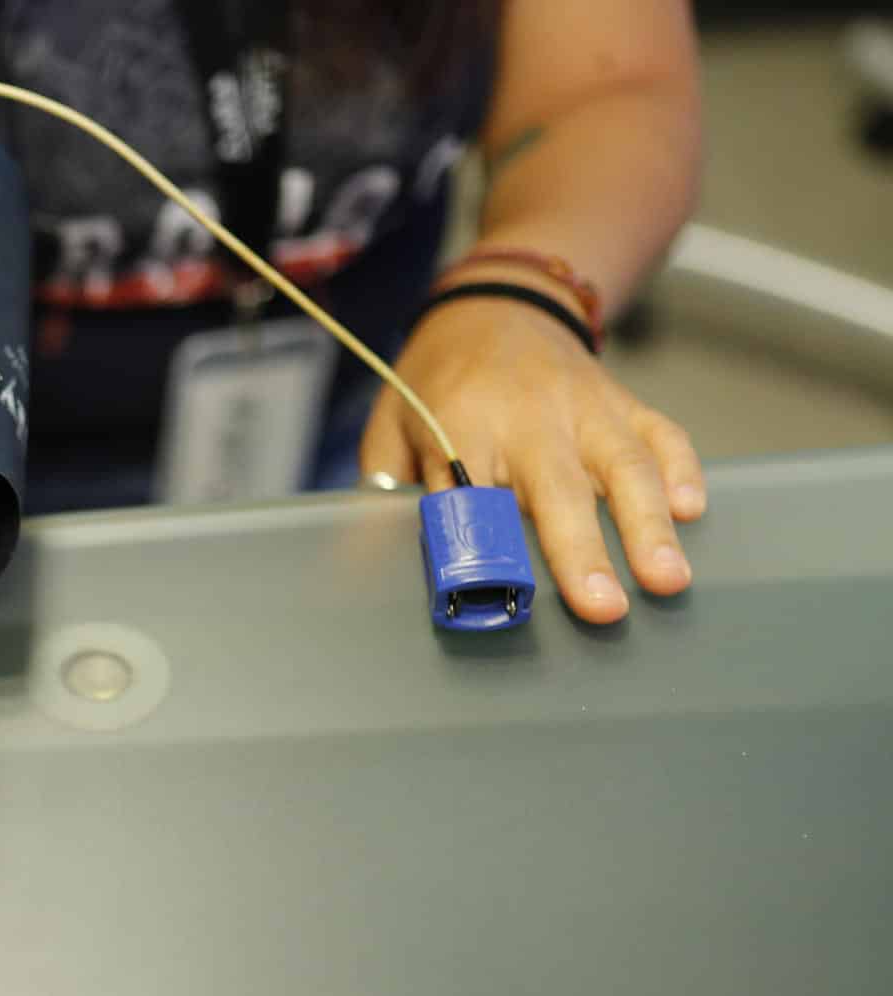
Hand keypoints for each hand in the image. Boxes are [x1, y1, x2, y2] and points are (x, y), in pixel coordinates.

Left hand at [359, 299, 705, 623]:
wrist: (492, 305)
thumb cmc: (436, 381)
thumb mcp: (392, 426)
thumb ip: (393, 488)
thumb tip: (386, 559)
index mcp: (461, 422)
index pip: (472, 491)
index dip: (483, 540)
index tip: (495, 586)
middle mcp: (530, 414)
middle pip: (559, 487)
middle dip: (582, 550)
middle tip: (604, 608)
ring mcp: (584, 405)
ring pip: (624, 463)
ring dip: (648, 523)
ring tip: (667, 578)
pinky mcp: (622, 401)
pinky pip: (661, 434)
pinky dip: (681, 470)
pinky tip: (692, 511)